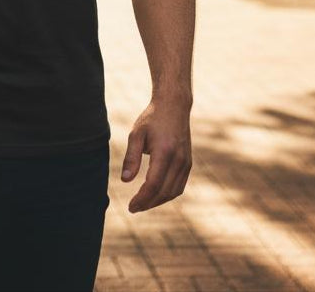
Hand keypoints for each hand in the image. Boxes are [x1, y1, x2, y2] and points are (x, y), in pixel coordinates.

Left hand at [121, 96, 191, 213]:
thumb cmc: (152, 119)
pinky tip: (155, 195)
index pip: (153, 184)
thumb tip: (125, 180)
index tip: (130, 207)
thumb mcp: (136, 134)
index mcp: (165, 152)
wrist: (174, 106)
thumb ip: (131, 157)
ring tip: (143, 203)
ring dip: (158, 201)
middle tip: (134, 208)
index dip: (142, 199)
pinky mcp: (188, 163)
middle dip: (148, 203)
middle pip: (164, 192)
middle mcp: (179, 160)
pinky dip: (168, 194)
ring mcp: (186, 162)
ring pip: (173, 192)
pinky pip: (179, 186)